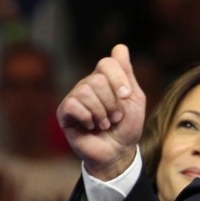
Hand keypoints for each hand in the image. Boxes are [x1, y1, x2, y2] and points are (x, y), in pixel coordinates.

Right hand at [57, 44, 145, 179]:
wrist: (118, 152)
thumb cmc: (127, 127)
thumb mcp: (134, 99)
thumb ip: (127, 74)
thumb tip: (120, 47)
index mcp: (105, 78)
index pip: (107, 62)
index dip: (119, 79)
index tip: (127, 96)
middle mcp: (88, 84)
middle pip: (98, 79)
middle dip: (112, 103)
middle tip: (115, 117)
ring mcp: (75, 97)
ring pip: (86, 91)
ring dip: (102, 113)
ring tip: (105, 124)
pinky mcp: (65, 112)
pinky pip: (74, 104)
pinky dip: (88, 118)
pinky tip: (90, 126)